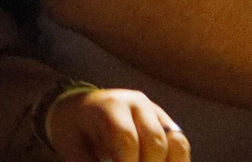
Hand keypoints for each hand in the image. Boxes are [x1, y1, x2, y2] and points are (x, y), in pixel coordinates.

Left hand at [46, 88, 189, 161]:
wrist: (81, 107)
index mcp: (111, 106)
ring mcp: (155, 111)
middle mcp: (137, 104)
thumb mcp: (72, 147)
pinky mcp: (165, 123)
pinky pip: (180, 145)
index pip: (126, 138)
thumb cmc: (74, 129)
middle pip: (155, 140)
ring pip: (175, 141)